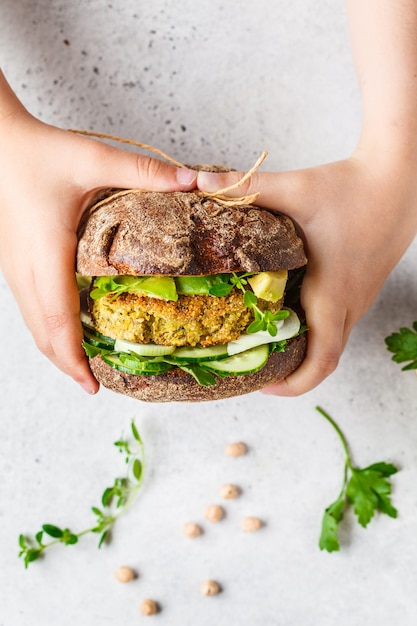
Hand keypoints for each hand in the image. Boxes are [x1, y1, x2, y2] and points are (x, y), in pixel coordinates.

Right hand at [0, 97, 195, 393]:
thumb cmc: (39, 153)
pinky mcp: (13, 262)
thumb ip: (144, 173)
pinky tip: (69, 329)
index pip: (58, 321)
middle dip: (68, 364)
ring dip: (58, 349)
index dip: (74, 359)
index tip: (93, 386)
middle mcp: (25, 269)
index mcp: (47, 254)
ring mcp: (14, 268)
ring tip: (86, 364)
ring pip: (33, 324)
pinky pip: (30, 308)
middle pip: (43, 335)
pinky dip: (49, 329)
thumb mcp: (94, 159)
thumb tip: (193, 181)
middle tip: (97, 384)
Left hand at [197, 152, 416, 394]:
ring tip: (263, 340)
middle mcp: (349, 304)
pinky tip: (287, 308)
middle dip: (290, 373)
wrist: (400, 179)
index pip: (321, 361)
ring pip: (332, 341)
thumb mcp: (296, 188)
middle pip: (324, 360)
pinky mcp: (361, 287)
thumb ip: (249, 187)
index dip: (293, 384)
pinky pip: (338, 322)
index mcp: (332, 293)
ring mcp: (359, 298)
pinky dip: (313, 329)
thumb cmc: (352, 187)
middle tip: (253, 364)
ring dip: (302, 350)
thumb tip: (202, 184)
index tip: (262, 385)